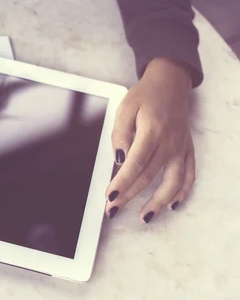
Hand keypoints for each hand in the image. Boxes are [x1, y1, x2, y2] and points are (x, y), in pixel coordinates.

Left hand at [105, 57, 194, 222]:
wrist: (170, 82)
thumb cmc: (145, 95)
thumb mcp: (125, 107)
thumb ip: (120, 133)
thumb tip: (118, 157)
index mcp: (151, 133)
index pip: (134, 165)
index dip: (121, 184)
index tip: (110, 198)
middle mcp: (168, 144)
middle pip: (148, 177)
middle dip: (129, 197)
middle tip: (113, 211)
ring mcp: (180, 148)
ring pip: (171, 182)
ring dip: (158, 202)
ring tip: (145, 217)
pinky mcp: (186, 149)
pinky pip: (189, 174)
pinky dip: (182, 192)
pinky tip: (172, 205)